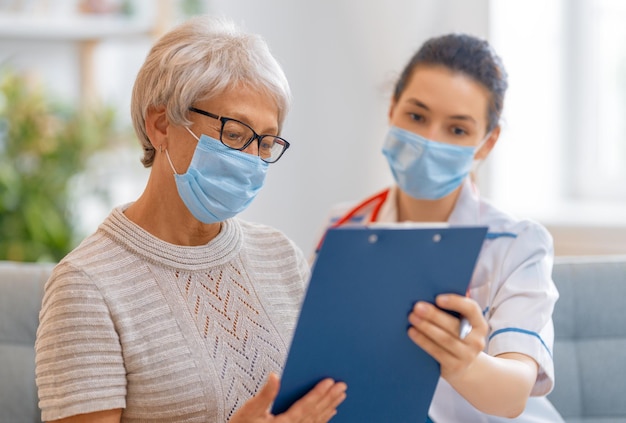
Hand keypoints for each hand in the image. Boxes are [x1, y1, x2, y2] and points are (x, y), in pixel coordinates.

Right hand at [230, 372, 346, 422]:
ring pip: (317, 420)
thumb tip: (275, 375)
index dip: (318, 393)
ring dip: (330, 407)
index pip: (306, 406)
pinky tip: (330, 412)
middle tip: (342, 386)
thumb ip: (265, 394)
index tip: (330, 381)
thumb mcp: (249, 411)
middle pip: (316, 413)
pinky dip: (323, 419)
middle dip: (330, 398)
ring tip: (340, 396)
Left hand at [407, 294, 487, 382]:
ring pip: (445, 339)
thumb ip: (452, 311)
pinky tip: (412, 332)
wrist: (465, 367)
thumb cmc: (457, 337)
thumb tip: (429, 294)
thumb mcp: (461, 324)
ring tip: (412, 318)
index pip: (472, 309)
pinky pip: (437, 352)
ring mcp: (468, 355)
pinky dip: (423, 341)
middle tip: (417, 307)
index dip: (456, 302)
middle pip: (454, 326)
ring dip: (426, 328)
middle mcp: (477, 340)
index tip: (438, 298)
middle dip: (434, 315)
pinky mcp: (455, 366)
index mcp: (480, 324)